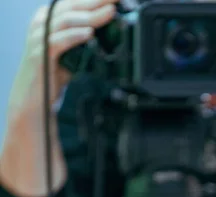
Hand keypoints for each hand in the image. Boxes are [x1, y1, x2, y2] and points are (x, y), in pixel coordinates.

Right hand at [8, 0, 117, 121]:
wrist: (34, 99)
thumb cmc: (52, 76)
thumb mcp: (72, 54)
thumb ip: (85, 43)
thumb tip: (111, 36)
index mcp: (49, 18)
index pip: (75, 2)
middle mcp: (42, 23)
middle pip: (72, 6)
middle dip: (96, 1)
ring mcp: (39, 37)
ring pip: (67, 20)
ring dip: (90, 16)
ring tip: (109, 13)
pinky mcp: (39, 54)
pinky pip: (59, 41)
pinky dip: (75, 36)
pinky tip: (89, 34)